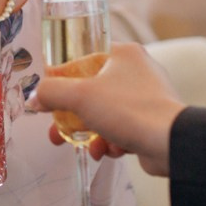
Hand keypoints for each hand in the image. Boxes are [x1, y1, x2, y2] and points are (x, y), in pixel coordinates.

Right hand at [33, 43, 184, 175]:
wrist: (170, 143)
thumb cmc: (128, 110)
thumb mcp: (79, 96)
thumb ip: (51, 93)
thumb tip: (35, 98)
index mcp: (124, 54)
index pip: (83, 60)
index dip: (63, 79)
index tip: (49, 97)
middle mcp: (138, 71)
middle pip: (92, 91)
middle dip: (72, 116)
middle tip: (57, 131)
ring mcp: (147, 97)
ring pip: (105, 113)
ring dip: (91, 133)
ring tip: (85, 147)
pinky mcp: (152, 122)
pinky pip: (122, 129)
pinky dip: (112, 142)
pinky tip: (109, 152)